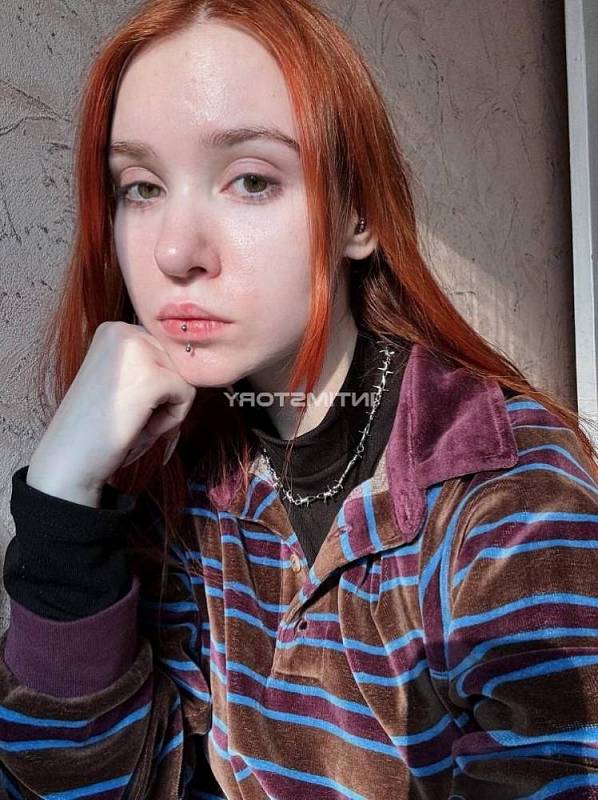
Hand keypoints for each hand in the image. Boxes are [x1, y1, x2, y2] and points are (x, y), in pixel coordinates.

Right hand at [27, 321, 196, 497]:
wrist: (68, 458)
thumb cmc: (97, 425)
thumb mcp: (124, 379)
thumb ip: (151, 362)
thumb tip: (196, 357)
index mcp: (115, 329)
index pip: (166, 350)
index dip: (158, 384)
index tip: (128, 403)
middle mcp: (124, 330)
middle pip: (178, 362)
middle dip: (165, 395)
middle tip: (131, 416)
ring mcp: (137, 350)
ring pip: (186, 378)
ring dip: (168, 408)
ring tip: (134, 420)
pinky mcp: (151, 376)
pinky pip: (187, 395)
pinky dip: (171, 419)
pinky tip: (140, 427)